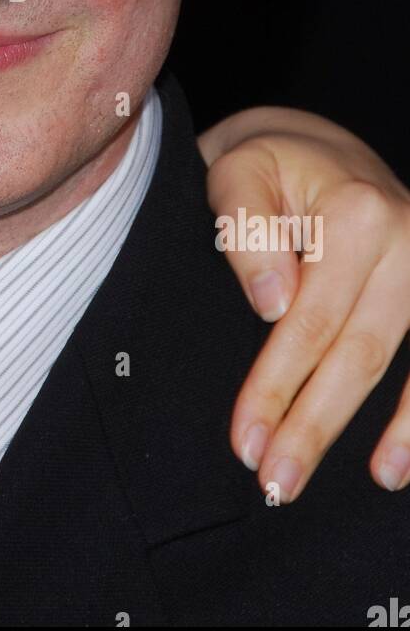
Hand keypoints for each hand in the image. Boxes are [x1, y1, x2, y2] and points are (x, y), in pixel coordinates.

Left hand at [199, 108, 409, 501]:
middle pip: (358, 351)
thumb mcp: (237, 173)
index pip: (309, 318)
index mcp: (355, 211)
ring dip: (377, 436)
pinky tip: (393, 466)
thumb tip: (273, 302)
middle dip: (314, 425)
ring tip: (330, 481)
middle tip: (275, 484)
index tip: (244, 441)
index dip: (276, 385)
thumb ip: (246, 230)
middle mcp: (406, 239)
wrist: (318, 147)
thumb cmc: (267, 164)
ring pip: (403, 365)